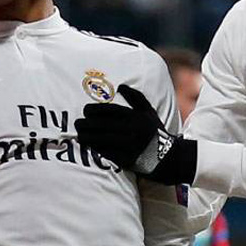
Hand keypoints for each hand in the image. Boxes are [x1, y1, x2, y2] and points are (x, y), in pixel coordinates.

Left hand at [74, 84, 196, 184]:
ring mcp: (130, 145)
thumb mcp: (148, 111)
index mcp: (136, 117)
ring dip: (88, 136)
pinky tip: (89, 145)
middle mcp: (132, 130)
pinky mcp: (127, 159)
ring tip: (79, 134)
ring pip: (103, 139)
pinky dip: (96, 148)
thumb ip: (135, 97)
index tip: (85, 110)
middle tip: (77, 123)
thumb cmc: (154, 131)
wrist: (168, 157)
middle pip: (104, 125)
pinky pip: (108, 153)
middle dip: (87, 124)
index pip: (111, 111)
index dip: (96, 110)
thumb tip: (121, 85)